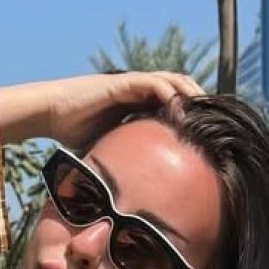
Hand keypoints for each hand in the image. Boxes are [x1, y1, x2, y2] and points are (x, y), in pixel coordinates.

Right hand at [0, 71, 207, 151]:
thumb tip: (135, 188)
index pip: (176, 101)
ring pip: (173, 80)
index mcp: (139, 102)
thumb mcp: (109, 146)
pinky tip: (180, 110)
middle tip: (217, 122)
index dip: (194, 111)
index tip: (210, 131)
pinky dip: (169, 94)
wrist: (51, 113)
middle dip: (200, 102)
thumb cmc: (74, 130)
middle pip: (181, 87)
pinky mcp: (122, 83)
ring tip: (205, 113)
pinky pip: (153, 83)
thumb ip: (126, 156)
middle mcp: (139, 90)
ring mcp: (131, 84)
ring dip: (191, 94)